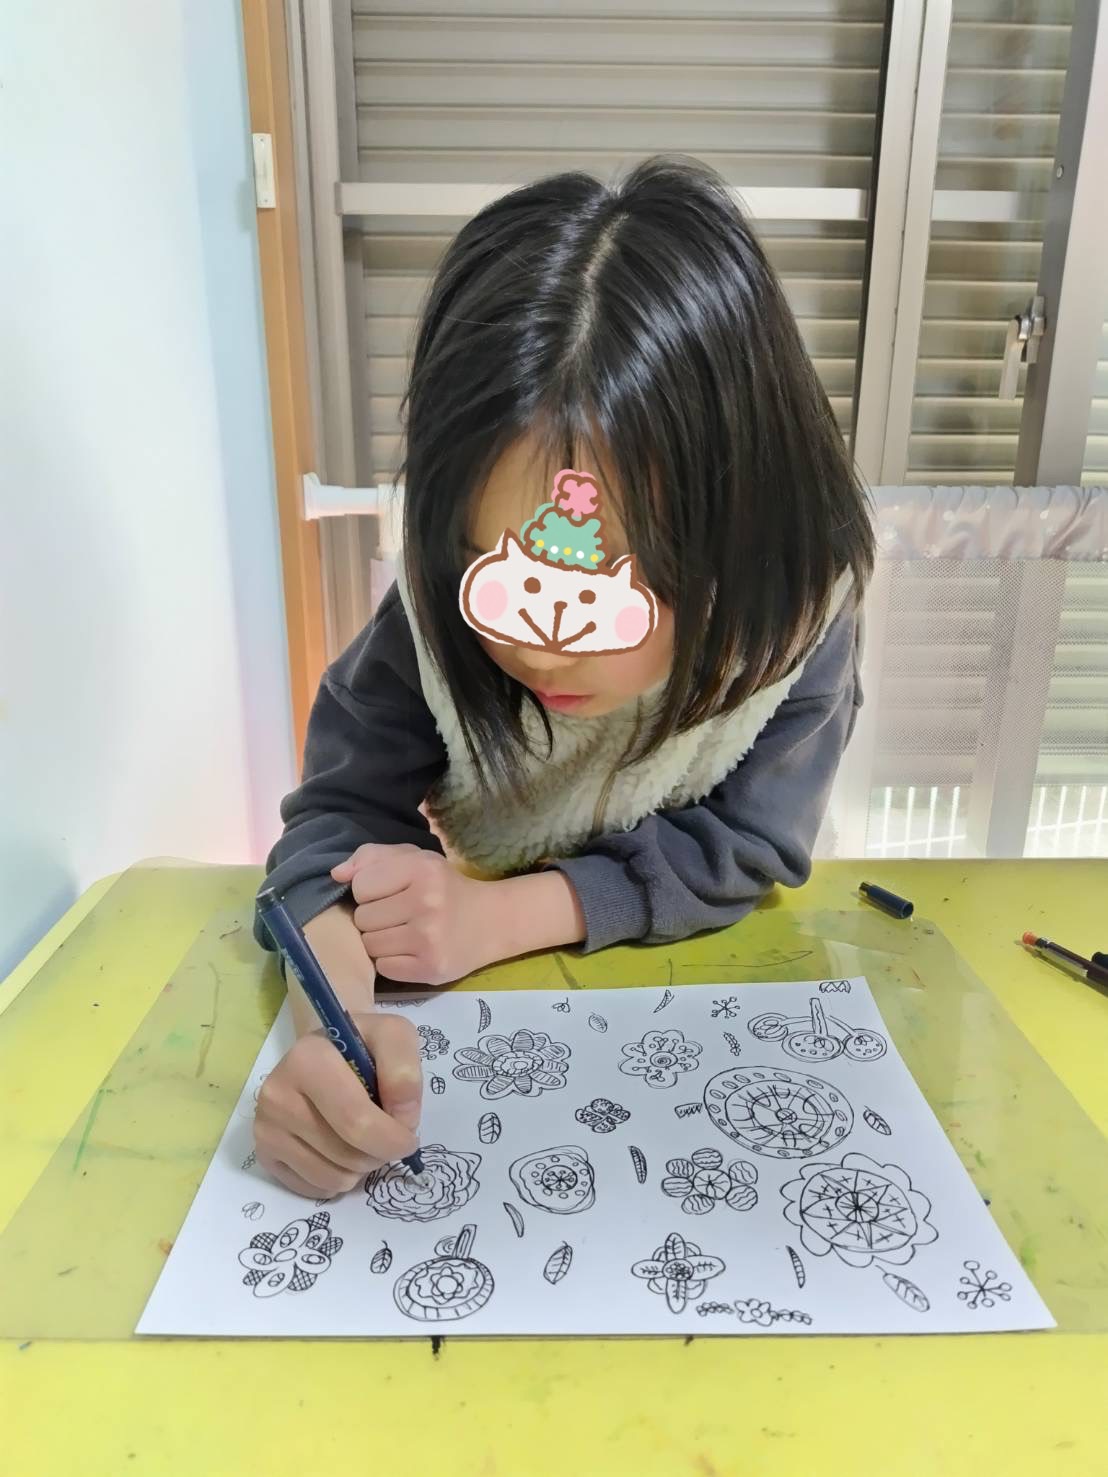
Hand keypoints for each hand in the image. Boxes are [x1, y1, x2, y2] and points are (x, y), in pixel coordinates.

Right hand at [254, 1011, 421, 1197]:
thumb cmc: (361, 1045)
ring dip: (361, 1167)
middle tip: (389, 1137)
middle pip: (347, 1155)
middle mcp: (278, 1095)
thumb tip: (402, 1120)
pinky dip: (338, 1178)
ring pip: (333, 1177)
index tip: (409, 1136)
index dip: (393, 1138)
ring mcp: (267, 1128)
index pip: (356, 1121)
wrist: (324, 1051)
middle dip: (380, 1154)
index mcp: (308, 1060)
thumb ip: (404, 1072)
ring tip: (362, 1138)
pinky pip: (315, 1188)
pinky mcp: (265, 1154)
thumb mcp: (393, 1036)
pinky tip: (340, 1150)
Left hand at [331, 845, 588, 984]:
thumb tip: (336, 874)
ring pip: (369, 945)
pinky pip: (383, 967)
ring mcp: (428, 938)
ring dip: (379, 940)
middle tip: (397, 915)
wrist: (490, 922)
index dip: (370, 890)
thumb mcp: (415, 859)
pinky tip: (409, 951)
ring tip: (402, 932)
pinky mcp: (429, 968)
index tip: (389, 893)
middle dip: (373, 917)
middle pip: (362, 918)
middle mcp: (425, 902)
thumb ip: (373, 857)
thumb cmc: (445, 887)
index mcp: (421, 869)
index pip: (361, 885)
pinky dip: (390, 961)